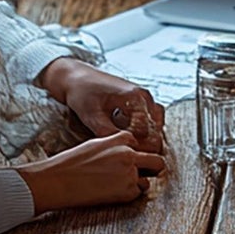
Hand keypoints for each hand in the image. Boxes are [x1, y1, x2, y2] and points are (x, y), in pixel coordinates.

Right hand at [18, 132, 166, 213]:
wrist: (56, 181)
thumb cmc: (69, 164)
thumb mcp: (93, 145)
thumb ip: (113, 145)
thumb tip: (126, 151)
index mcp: (119, 139)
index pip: (138, 143)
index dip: (133, 152)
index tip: (126, 159)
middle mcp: (128, 154)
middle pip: (156, 160)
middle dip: (151, 167)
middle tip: (143, 174)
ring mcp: (129, 172)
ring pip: (149, 179)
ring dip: (139, 183)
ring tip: (119, 187)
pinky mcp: (127, 190)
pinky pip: (137, 193)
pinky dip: (129, 195)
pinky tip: (112, 193)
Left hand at [40, 59, 164, 152]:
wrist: (77, 78)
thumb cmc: (81, 93)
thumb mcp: (90, 114)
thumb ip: (105, 131)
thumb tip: (120, 150)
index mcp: (135, 96)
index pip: (144, 130)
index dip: (134, 146)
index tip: (121, 155)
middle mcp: (145, 96)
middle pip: (155, 128)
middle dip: (144, 144)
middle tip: (126, 155)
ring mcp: (145, 98)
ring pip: (157, 124)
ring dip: (147, 138)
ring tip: (128, 147)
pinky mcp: (141, 102)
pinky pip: (152, 120)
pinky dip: (145, 131)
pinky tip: (129, 138)